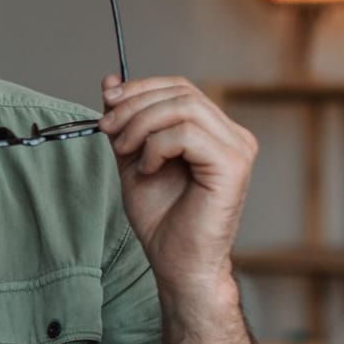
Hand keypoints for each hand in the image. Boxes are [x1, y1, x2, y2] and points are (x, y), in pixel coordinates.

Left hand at [97, 74, 256, 299]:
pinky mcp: (233, 165)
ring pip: (183, 108)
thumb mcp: (132, 158)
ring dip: (141, 125)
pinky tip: (149, 169)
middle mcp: (233, 135)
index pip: (179, 87)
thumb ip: (125, 121)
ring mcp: (238, 148)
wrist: (177, 263)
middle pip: (180, 92)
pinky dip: (157, 147)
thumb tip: (110, 81)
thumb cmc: (161, 218)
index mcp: (214, 131)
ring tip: (125, 152)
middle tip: (106, 129)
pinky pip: (186, 134)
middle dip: (133, 106)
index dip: (139, 88)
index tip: (106, 103)